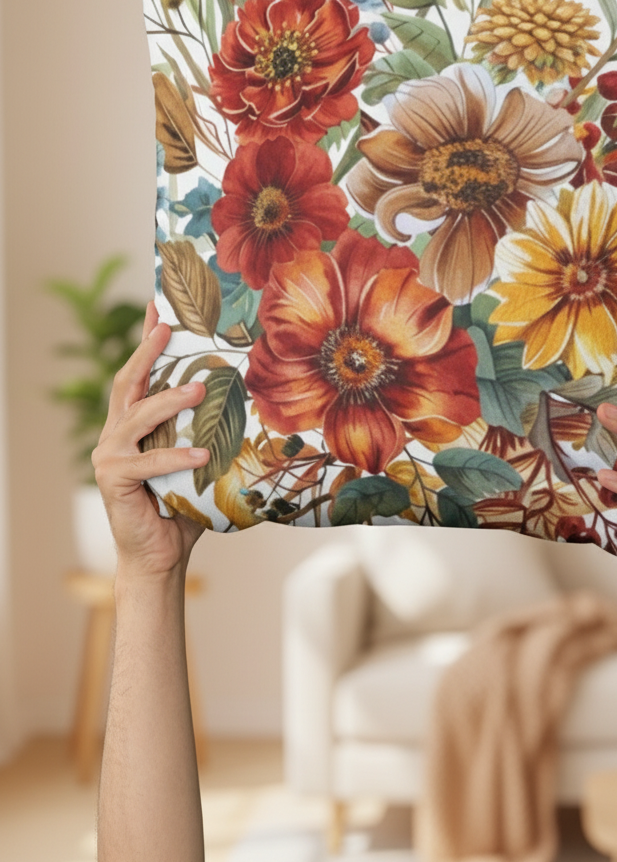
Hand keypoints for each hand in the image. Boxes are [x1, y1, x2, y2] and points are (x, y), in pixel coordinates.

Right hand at [92, 300, 209, 579]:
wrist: (161, 554)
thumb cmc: (183, 506)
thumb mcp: (200, 461)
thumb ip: (212, 433)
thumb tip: (261, 403)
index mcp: (133, 424)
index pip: (139, 374)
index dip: (147, 341)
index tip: (160, 307)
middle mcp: (116, 433)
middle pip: (129, 382)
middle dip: (148, 352)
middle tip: (170, 327)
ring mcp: (110, 455)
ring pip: (138, 416)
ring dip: (169, 400)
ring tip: (198, 389)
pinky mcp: (113, 479)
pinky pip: (147, 462)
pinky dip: (175, 456)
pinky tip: (202, 454)